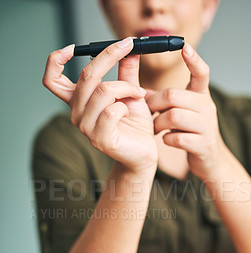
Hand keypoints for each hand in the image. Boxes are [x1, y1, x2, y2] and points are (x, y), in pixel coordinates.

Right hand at [42, 38, 156, 172]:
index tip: (73, 47)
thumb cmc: (135, 124)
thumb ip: (126, 72)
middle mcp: (76, 113)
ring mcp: (86, 127)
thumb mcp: (130, 92)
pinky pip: (112, 111)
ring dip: (126, 87)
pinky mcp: (99, 139)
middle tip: (130, 47)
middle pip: (85, 75)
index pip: (52, 80)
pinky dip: (126, 105)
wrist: (143, 152)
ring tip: (138, 94)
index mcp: (78, 101)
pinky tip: (130, 112)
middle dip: (110, 56)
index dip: (55, 60)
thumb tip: (129, 49)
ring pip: (103, 91)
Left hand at [145, 44, 227, 180]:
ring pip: (174, 116)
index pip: (202, 73)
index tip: (185, 47)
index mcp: (202, 96)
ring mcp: (207, 126)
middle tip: (149, 112)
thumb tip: (139, 88)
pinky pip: (177, 137)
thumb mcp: (181, 112)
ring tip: (155, 129)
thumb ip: (163, 100)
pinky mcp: (203, 145)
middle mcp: (207, 108)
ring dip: (158, 123)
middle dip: (155, 103)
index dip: (194, 60)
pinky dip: (166, 139)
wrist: (208, 160)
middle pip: (174, 95)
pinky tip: (166, 140)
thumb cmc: (190, 132)